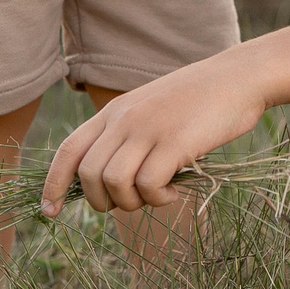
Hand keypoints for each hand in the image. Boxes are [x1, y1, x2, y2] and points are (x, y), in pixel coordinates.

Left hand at [42, 54, 268, 214]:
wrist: (239, 77)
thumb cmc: (200, 100)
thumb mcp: (152, 110)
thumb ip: (128, 136)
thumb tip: (110, 183)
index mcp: (114, 111)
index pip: (68, 151)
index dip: (52, 185)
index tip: (49, 211)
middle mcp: (124, 118)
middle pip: (88, 175)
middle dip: (103, 202)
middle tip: (132, 201)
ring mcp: (148, 128)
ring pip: (114, 183)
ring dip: (133, 202)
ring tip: (158, 194)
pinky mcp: (175, 142)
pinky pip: (148, 185)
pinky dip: (158, 198)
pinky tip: (175, 189)